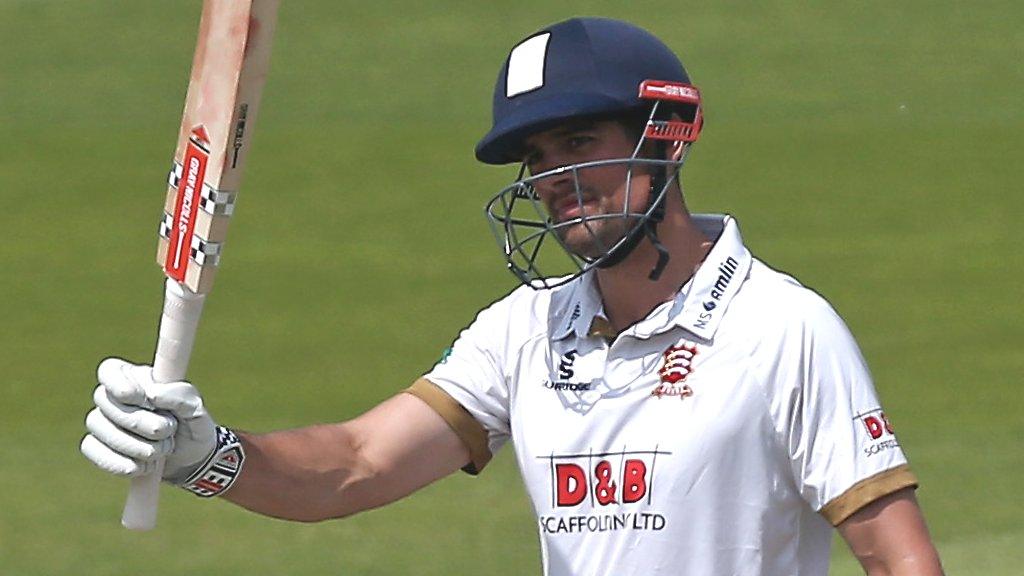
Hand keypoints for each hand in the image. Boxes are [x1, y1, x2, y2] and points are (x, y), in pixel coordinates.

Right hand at [81, 357, 217, 483]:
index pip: (110, 370)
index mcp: (136, 378)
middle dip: (138, 421)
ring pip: (99, 426)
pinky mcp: (99, 447)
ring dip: (133, 444)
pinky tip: (142, 467)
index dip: (118, 383)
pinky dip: (119, 462)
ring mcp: (102, 422)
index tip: (140, 397)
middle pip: (105, 401)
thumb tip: (154, 395)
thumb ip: (181, 395)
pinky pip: (93, 451)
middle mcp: (114, 398)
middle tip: (167, 430)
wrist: (191, 459)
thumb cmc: (191, 423)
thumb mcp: (196, 408)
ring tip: (161, 450)